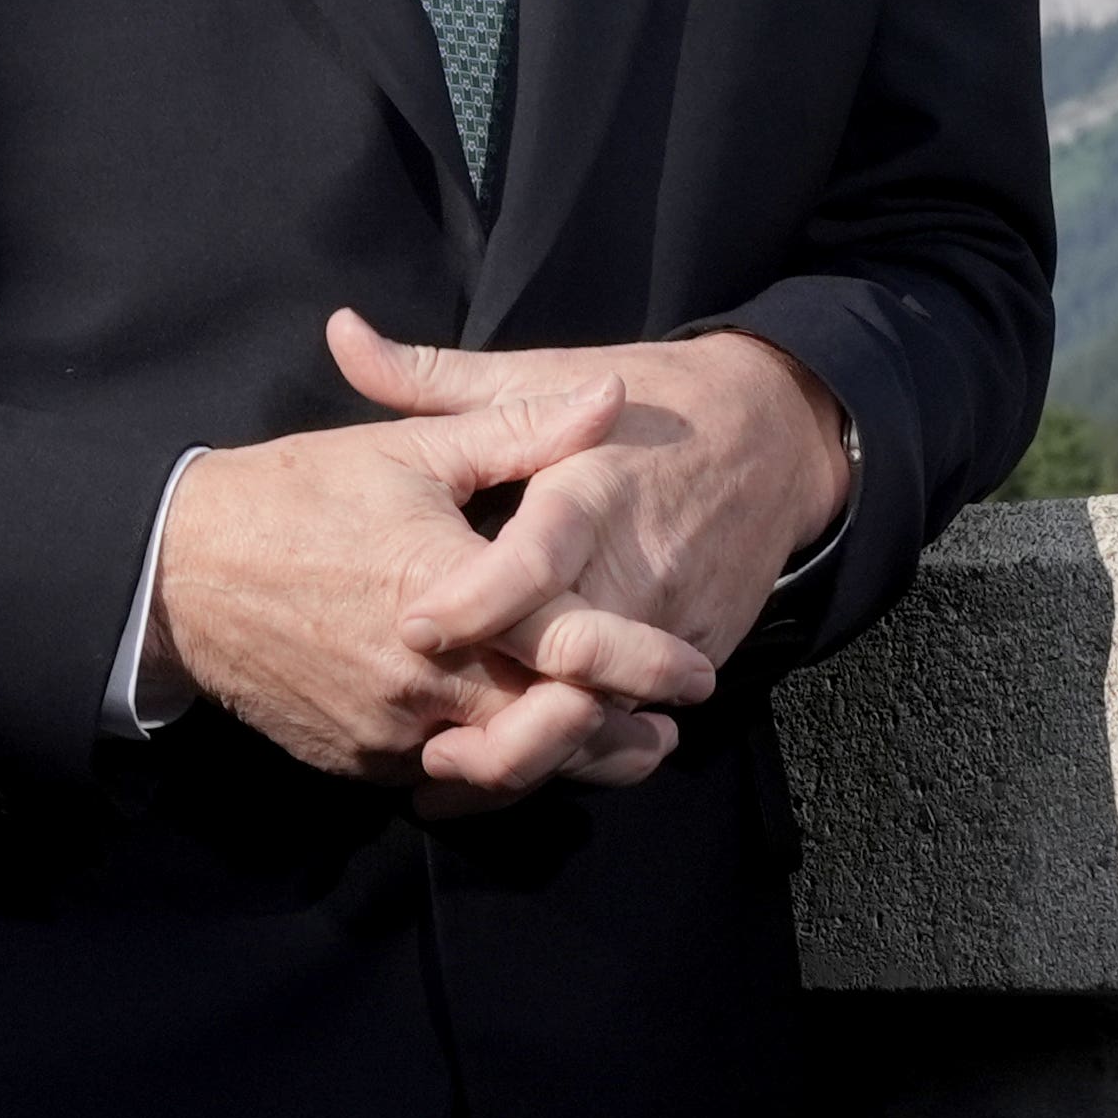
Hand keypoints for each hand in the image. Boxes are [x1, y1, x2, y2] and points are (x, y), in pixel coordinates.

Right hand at [143, 371, 718, 808]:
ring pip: (499, 768)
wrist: (178, 572)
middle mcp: (424, 680)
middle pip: (548, 730)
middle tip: (666, 729)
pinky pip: (438, 778)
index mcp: (447, 594)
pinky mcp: (356, 761)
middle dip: (614, 733)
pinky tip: (515, 746)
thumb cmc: (297, 495)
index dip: (643, 663)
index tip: (696, 674)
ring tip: (613, 748)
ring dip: (559, 759)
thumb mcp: (412, 449)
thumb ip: (520, 428)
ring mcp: (387, 731)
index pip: (571, 646)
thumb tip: (608, 398)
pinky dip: (485, 767)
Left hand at [332, 313, 854, 784]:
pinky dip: (571, 754)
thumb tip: (340, 335)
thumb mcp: (543, 372)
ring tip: (441, 782)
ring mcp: (672, 620)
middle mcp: (637, 565)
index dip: (479, 599)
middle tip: (425, 754)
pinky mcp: (696, 653)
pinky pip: (629, 719)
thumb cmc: (648, 399)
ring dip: (526, 755)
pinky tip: (499, 776)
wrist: (777, 439)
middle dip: (502, 719)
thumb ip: (437, 377)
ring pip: (598, 712)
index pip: (538, 557)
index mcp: (593, 490)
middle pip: (569, 666)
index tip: (413, 627)